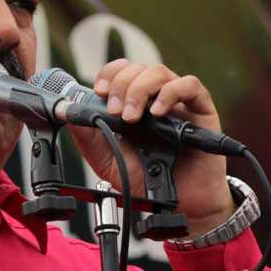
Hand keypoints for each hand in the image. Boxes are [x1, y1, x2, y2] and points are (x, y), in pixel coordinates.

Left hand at [67, 59, 234, 236]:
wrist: (179, 202)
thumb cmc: (146, 179)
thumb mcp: (107, 159)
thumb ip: (89, 136)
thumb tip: (69, 113)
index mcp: (131, 104)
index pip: (120, 72)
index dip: (109, 74)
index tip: (99, 92)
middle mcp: (154, 98)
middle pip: (137, 68)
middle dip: (121, 85)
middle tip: (116, 113)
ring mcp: (177, 102)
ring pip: (159, 72)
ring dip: (140, 89)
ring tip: (133, 118)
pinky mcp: (201, 109)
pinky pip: (190, 86)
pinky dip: (170, 93)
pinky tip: (157, 113)